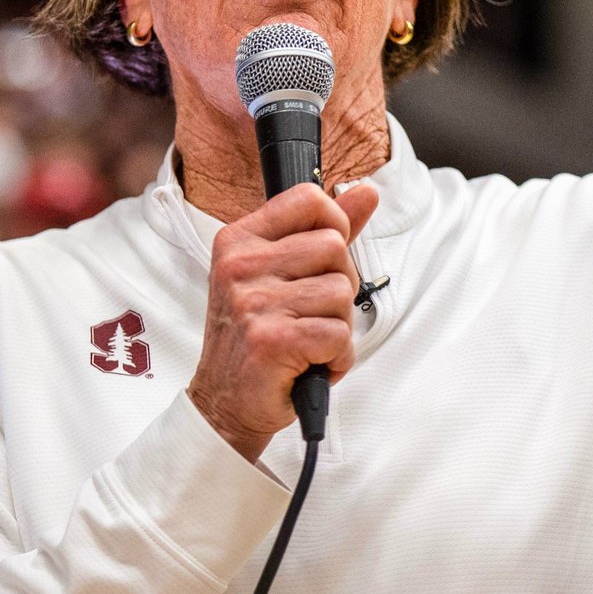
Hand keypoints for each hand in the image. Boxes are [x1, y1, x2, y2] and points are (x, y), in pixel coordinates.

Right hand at [187, 182, 378, 460]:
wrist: (225, 402)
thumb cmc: (257, 335)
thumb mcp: (280, 273)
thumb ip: (325, 229)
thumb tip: (367, 191)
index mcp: (240, 239)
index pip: (308, 198)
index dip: (334, 224)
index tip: (324, 257)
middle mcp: (240, 265)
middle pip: (335, 246)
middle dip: (339, 285)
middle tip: (311, 313)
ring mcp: (253, 302)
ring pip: (342, 291)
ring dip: (338, 325)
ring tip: (307, 341)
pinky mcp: (271, 340)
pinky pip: (338, 334)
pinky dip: (337, 357)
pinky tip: (309, 364)